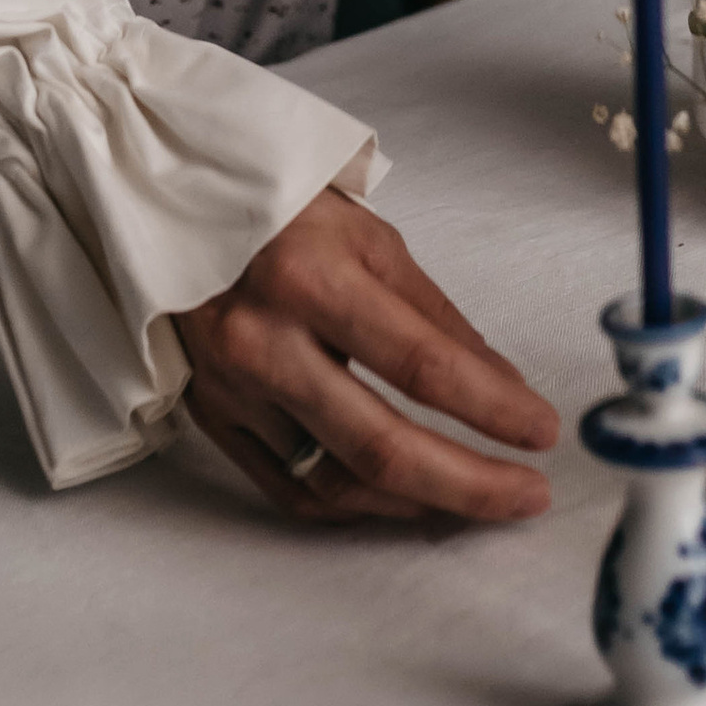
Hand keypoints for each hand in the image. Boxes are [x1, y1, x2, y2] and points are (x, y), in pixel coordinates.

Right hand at [175, 186, 557, 523]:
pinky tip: (399, 498)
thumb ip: (431, 314)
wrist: (163, 201)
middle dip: (469, 483)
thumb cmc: (275, 204)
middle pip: (380, 445)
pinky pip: (289, 489)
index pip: (422, 364)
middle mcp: (264, 339)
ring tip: (472, 498)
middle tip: (526, 495)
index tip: (542, 430)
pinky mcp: (211, 416)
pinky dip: (354, 505)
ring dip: (416, 503)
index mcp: (311, 275)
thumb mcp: (365, 233)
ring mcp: (231, 387)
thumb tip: (500, 384)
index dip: (492, 407)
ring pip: (336, 482)